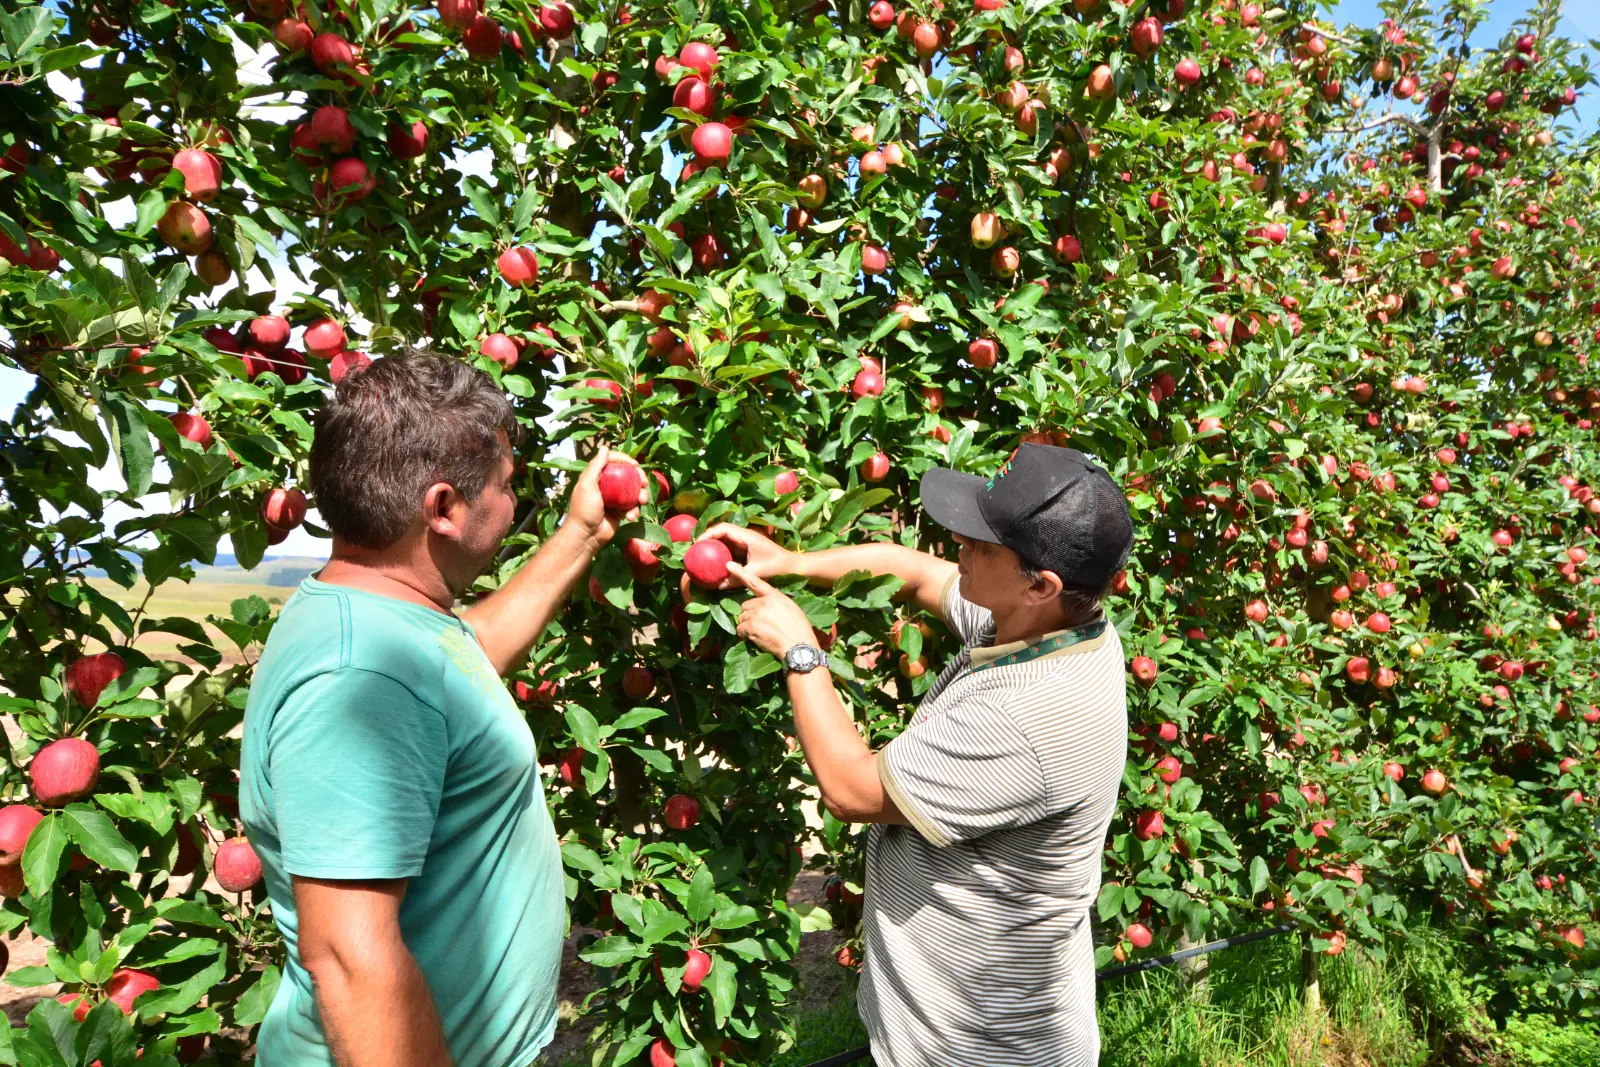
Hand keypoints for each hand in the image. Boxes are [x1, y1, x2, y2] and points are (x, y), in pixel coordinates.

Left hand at [565, 444, 646, 549]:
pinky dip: (634, 511)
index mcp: (597, 477)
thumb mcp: (586, 485)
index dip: (625, 460)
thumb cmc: (584, 509)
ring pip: (634, 491)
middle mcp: (607, 485)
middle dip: (639, 478)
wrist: (586, 536)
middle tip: (644, 483)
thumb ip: (595, 466)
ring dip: (641, 495)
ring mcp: (615, 499)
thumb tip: (605, 447)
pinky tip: (630, 516)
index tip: (635, 464)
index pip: (612, 461)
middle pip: (627, 475)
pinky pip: (633, 507)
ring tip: (642, 501)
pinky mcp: (621, 511)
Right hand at [677, 524, 803, 601]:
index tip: (697, 543)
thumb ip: (736, 578)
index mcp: (746, 536)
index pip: (722, 528)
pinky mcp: (747, 549)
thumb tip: (718, 585)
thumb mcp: (755, 572)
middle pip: (721, 532)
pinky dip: (721, 554)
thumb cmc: (777, 566)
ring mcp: (745, 542)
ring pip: (725, 540)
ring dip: (714, 546)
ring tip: (700, 555)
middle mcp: (744, 536)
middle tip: (694, 549)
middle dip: (707, 538)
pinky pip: (730, 549)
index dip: (708, 533)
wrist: (792, 565)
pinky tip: (714, 563)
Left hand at [726, 563, 817, 658]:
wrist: (799, 646)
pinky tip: (755, 638)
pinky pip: (740, 629)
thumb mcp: (791, 608)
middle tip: (761, 624)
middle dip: (750, 615)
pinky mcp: (751, 627)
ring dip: (747, 625)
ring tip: (761, 632)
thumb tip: (764, 604)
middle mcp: (764, 602)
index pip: (755, 582)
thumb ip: (776, 602)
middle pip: (746, 605)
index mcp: (774, 596)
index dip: (741, 573)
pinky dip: (744, 635)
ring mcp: (756, 614)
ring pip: (742, 618)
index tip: (729, 565)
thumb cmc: (799, 629)